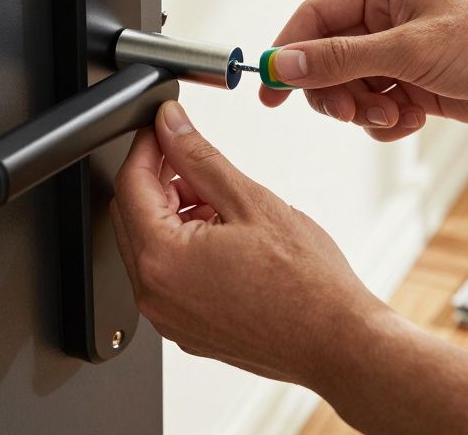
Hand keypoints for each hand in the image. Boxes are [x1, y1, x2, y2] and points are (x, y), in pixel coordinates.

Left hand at [111, 101, 383, 385]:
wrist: (338, 341)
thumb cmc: (307, 284)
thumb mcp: (250, 201)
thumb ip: (199, 157)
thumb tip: (171, 125)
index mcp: (162, 260)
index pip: (130, 184)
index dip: (147, 146)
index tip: (163, 127)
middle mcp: (155, 295)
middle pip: (132, 216)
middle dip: (160, 180)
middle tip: (196, 161)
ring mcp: (169, 318)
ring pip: (151, 247)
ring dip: (174, 214)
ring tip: (224, 205)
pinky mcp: (186, 329)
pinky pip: (169, 277)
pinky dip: (185, 248)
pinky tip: (225, 236)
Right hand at [260, 0, 467, 136]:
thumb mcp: (409, 51)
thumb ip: (340, 59)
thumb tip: (283, 64)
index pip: (313, 17)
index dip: (286, 52)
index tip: (267, 89)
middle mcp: (389, 18)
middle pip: (326, 58)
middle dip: (333, 90)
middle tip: (350, 111)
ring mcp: (403, 53)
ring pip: (351, 88)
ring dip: (363, 110)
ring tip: (393, 116)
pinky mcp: (419, 85)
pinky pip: (378, 108)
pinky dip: (387, 122)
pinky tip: (413, 121)